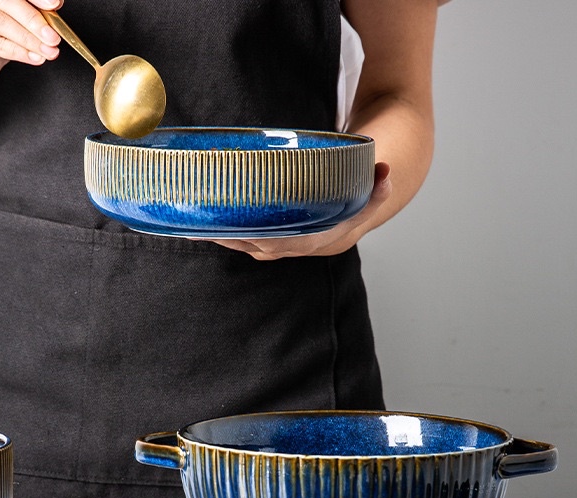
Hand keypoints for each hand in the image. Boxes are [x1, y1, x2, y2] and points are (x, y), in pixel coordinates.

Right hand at [0, 0, 62, 96]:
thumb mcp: (9, 24)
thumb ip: (27, 13)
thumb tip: (54, 5)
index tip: (55, 4)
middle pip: (5, 0)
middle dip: (34, 20)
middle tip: (54, 36)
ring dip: (29, 39)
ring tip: (48, 51)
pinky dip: (17, 51)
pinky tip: (34, 58)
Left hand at [205, 161, 391, 260]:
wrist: (355, 212)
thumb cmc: (357, 200)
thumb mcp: (371, 194)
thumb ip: (378, 186)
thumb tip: (384, 171)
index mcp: (319, 240)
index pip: (292, 243)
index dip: (269, 239)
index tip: (246, 232)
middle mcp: (297, 246)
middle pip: (259, 245)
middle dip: (232, 237)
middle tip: (204, 224)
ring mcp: (282, 243)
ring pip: (247, 243)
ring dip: (220, 236)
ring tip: (191, 224)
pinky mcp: (269, 237)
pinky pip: (242, 236)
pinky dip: (222, 231)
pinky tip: (197, 223)